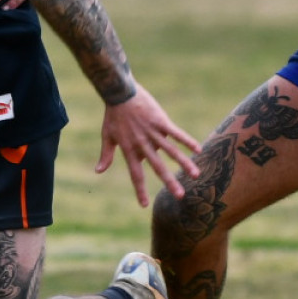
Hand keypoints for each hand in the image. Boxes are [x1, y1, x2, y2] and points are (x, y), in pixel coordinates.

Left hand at [96, 83, 201, 207]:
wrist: (119, 93)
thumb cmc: (113, 115)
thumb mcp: (107, 136)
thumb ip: (106, 155)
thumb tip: (98, 171)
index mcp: (129, 150)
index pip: (136, 174)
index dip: (139, 189)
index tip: (144, 205)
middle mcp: (142, 144)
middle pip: (157, 166)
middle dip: (169, 182)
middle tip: (180, 196)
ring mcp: (152, 132)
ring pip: (170, 151)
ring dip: (184, 163)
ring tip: (195, 175)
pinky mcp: (160, 121)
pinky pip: (175, 133)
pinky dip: (186, 141)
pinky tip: (198, 149)